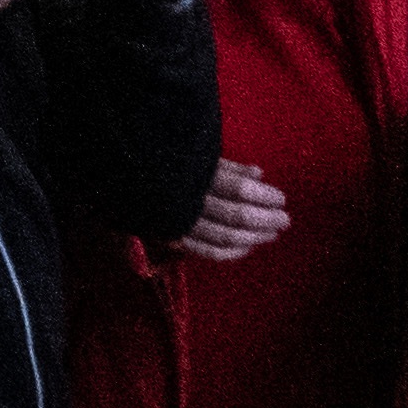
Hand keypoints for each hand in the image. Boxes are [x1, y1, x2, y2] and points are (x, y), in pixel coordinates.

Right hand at [171, 161, 294, 260]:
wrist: (123, 172)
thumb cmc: (165, 158)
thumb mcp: (196, 154)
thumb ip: (228, 166)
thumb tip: (259, 174)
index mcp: (195, 173)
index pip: (239, 189)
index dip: (264, 196)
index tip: (282, 199)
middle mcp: (189, 199)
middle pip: (237, 215)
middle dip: (266, 219)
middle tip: (285, 219)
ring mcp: (181, 221)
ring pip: (225, 236)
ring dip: (254, 237)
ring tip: (272, 234)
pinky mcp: (172, 236)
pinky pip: (207, 251)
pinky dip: (231, 253)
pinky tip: (247, 248)